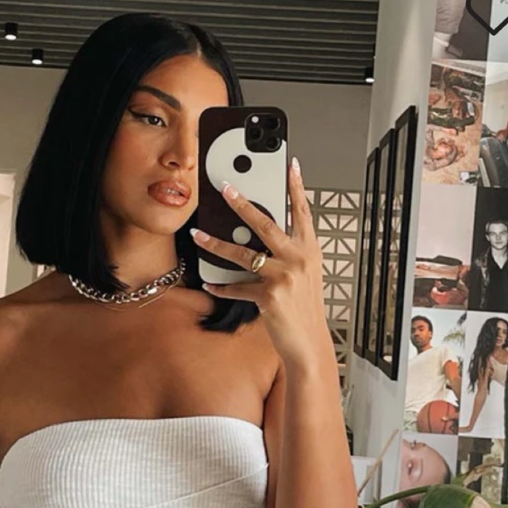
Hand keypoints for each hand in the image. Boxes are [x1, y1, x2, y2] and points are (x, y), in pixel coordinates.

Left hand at [191, 159, 331, 365]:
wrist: (309, 342)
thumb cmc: (304, 308)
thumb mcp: (305, 275)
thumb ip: (290, 253)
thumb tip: (263, 238)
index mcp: (310, 250)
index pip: (303, 212)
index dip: (296, 187)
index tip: (289, 165)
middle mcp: (298, 259)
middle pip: (266, 224)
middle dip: (243, 204)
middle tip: (227, 188)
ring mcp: (284, 277)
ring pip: (242, 254)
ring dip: (216, 244)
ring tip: (198, 234)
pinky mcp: (269, 296)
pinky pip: (237, 287)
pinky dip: (221, 286)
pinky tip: (209, 282)